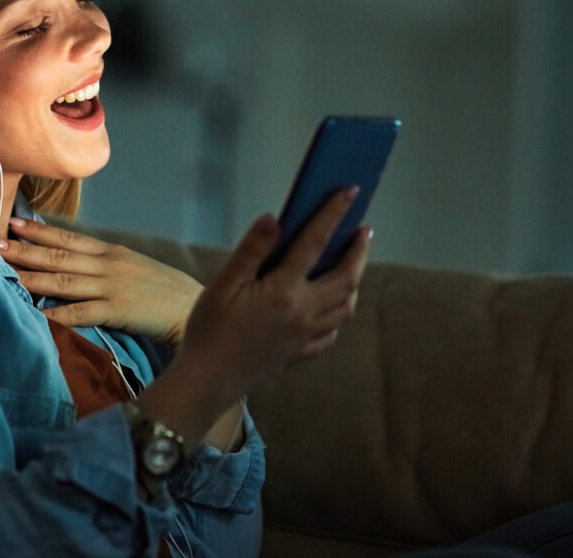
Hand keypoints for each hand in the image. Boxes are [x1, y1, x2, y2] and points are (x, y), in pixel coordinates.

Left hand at [0, 219, 202, 345]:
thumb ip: (106, 263)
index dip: (39, 231)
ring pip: (63, 280)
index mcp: (111, 252)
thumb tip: (77, 262)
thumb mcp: (135, 267)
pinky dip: (54, 315)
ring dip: (31, 277)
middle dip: (26, 250)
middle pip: (59, 256)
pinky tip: (34, 315)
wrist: (194, 307)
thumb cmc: (164, 291)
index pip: (68, 238)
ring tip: (6, 273)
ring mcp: (111, 286)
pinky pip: (78, 313)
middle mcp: (108, 264)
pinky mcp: (116, 310)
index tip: (13, 223)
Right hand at [170, 187, 371, 413]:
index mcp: (284, 290)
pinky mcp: (300, 354)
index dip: (333, 214)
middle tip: (363, 232)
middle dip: (358, 252)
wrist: (208, 380)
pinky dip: (337, 314)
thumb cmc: (210, 328)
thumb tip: (275, 218)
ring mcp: (306, 336)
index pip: (315, 243)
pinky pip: (331, 333)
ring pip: (345, 307)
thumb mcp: (223, 283)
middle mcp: (304, 312)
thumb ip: (252, 250)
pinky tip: (331, 307)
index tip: (350, 191)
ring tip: (351, 265)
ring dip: (354, 282)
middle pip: (346, 278)